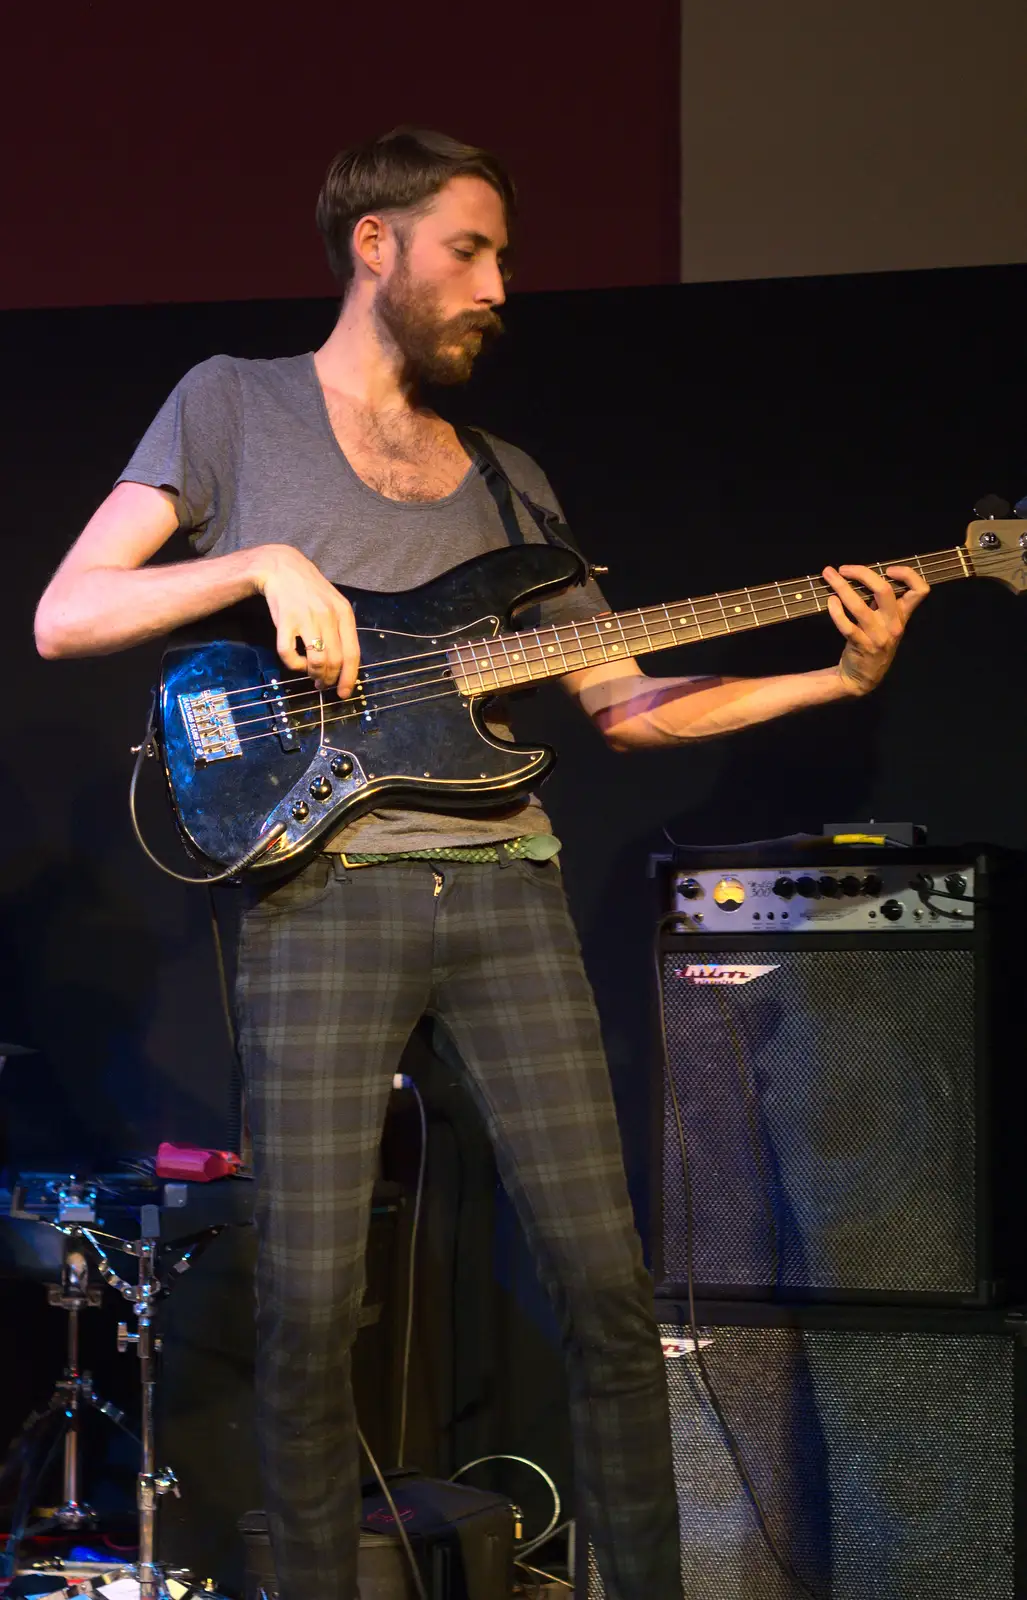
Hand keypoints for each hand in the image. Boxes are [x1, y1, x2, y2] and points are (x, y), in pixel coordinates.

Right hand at [251, 544, 359, 696]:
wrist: (282, 568)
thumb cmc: (311, 591)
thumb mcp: (334, 605)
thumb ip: (340, 631)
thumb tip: (343, 666)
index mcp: (344, 613)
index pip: (353, 654)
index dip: (350, 678)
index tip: (344, 693)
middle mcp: (328, 616)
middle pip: (335, 661)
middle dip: (330, 679)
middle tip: (323, 684)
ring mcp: (306, 618)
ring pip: (316, 661)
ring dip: (313, 675)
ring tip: (310, 675)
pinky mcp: (285, 621)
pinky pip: (289, 654)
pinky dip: (293, 665)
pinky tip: (295, 661)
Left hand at [822, 563, 929, 695]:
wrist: (864, 678)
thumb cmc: (874, 643)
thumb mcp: (887, 624)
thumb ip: (883, 603)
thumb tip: (864, 575)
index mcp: (902, 616)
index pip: (920, 591)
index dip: (908, 574)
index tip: (888, 569)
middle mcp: (894, 625)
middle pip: (884, 590)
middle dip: (862, 573)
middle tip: (844, 568)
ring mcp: (878, 636)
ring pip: (859, 605)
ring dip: (841, 587)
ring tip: (828, 576)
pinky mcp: (861, 645)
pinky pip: (846, 625)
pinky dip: (836, 610)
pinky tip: (830, 601)